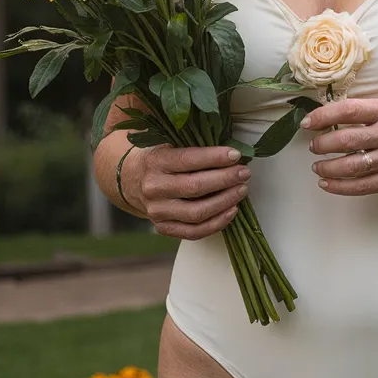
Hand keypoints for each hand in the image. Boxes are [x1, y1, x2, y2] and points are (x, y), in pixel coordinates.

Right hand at [127, 145, 250, 239]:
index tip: (236, 155)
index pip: (188, 159)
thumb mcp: (171, 145)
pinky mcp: (163, 228)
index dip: (215, 157)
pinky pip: (194, 232)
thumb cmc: (162, 159)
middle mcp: (153, 188)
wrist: (132, 180)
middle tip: (244, 173)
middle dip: (225, 179)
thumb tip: (233, 153)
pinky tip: (231, 210)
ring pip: (196, 213)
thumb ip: (195, 147)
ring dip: (224, 202)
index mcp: (155, 162)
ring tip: (241, 190)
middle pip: (195, 187)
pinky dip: (216, 223)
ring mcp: (157, 211)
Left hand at [302, 97, 377, 195]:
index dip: (323, 116)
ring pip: (352, 166)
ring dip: (328, 167)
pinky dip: (339, 186)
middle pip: (347, 140)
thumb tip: (322, 117)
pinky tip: (327, 183)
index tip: (307, 123)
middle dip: (323, 144)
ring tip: (317, 166)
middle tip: (313, 147)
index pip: (348, 110)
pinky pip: (361, 186)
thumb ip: (360, 113)